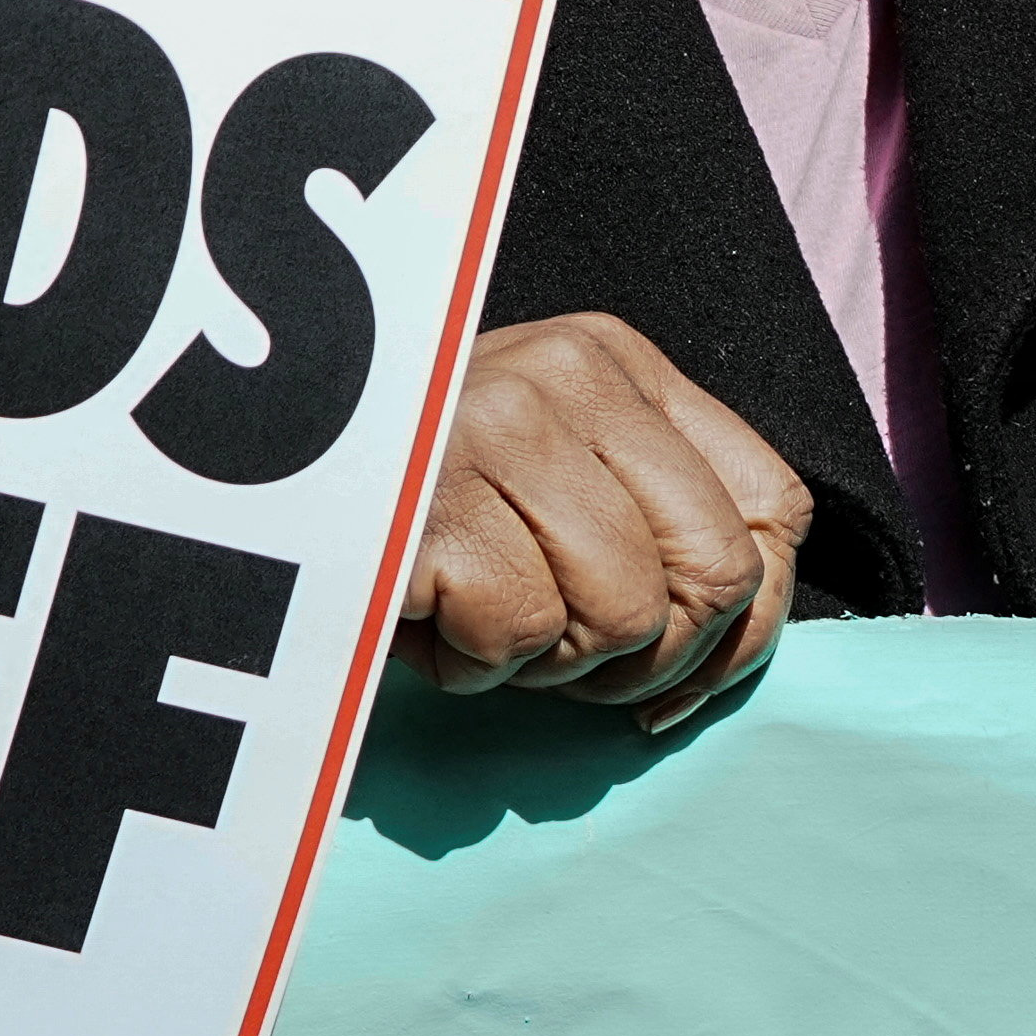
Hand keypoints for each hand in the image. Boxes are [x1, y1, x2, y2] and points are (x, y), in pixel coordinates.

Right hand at [398, 313, 808, 729]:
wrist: (258, 482)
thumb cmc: (420, 503)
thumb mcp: (560, 478)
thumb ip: (661, 518)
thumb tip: (752, 623)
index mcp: (617, 360)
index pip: (776, 506)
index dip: (749, 624)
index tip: (678, 675)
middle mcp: (569, 373)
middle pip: (718, 574)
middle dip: (652, 658)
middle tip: (565, 656)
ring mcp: (497, 427)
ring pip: (626, 618)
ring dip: (550, 662)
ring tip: (480, 616)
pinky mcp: (433, 500)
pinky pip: (521, 638)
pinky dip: (473, 665)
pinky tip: (426, 615)